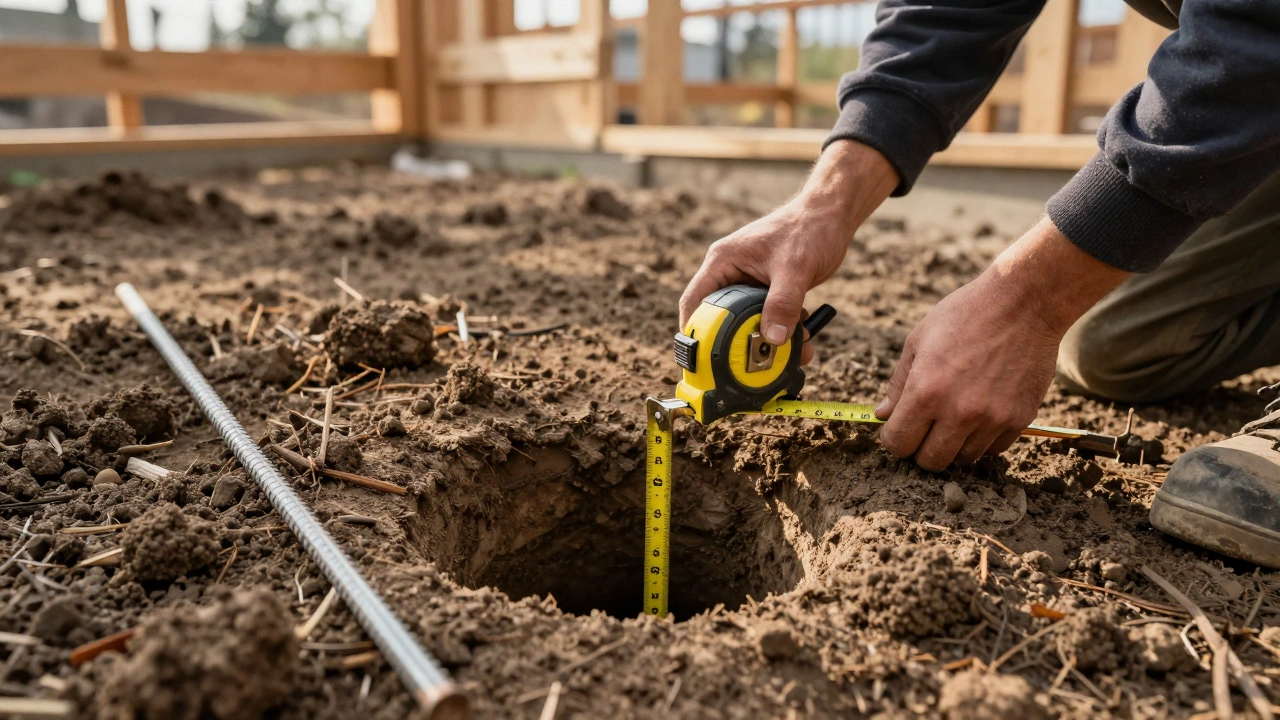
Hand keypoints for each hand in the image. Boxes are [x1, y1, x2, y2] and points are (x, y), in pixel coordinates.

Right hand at [679, 140, 898, 362]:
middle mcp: (731, 272)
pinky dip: (783, 331)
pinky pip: (767, 317)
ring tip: (788, 357)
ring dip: (766, 340)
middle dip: (736, 342)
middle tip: (747, 366)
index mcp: (723, 261)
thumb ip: (783, 303)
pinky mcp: (767, 290)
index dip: (693, 331)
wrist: (832, 215)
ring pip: (747, 321)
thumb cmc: (809, 229)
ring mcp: (749, 282)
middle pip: (720, 317)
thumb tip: (774, 339)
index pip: (695, 301)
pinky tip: (803, 340)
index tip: (700, 359)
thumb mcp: (795, 268)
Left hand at [876, 218, 1131, 470]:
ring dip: (954, 445)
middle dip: (921, 450)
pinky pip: (994, 449)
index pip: (899, 444)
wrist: (1024, 303)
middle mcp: (959, 412)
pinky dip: (983, 440)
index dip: (894, 439)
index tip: (899, 429)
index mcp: (926, 391)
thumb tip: (882, 415)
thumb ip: (899, 384)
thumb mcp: (919, 341)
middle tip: (925, 430)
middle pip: (931, 462)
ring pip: (964, 459)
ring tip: (955, 416)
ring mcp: (992, 419)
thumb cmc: (965, 315)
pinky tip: (980, 413)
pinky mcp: (1019, 419)